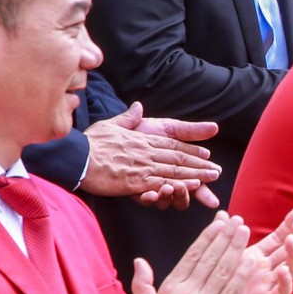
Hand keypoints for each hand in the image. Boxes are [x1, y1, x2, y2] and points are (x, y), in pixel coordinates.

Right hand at [82, 104, 223, 206]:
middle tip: (217, 170)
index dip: (191, 148)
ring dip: (196, 174)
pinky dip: (179, 184)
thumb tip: (138, 107)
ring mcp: (142, 167)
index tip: (206, 153)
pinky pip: (162, 183)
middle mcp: (146, 152)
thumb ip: (128, 118)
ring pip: (175, 170)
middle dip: (200, 163)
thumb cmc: (90, 143)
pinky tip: (192, 186)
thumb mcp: (110, 125)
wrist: (75, 158)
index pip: (172, 143)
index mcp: (142, 139)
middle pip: (178, 157)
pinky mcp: (136, 182)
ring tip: (212, 177)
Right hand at [134, 213, 251, 293]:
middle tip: (238, 220)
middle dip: (225, 237)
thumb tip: (139, 261)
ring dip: (236, 250)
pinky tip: (252, 261)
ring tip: (245, 232)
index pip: (192, 256)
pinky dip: (242, 276)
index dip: (208, 237)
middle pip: (209, 259)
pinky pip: (231, 293)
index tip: (219, 223)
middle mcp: (186, 293)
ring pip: (222, 272)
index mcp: (171, 288)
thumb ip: (143, 282)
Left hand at [224, 207, 292, 293]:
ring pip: (291, 268)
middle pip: (289, 250)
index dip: (289, 224)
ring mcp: (269, 286)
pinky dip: (285, 281)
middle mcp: (267, 271)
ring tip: (291, 240)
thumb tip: (222, 214)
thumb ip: (225, 237)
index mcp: (257, 258)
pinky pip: (281, 291)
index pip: (279, 238)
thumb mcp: (220, 259)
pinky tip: (283, 270)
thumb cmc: (214, 289)